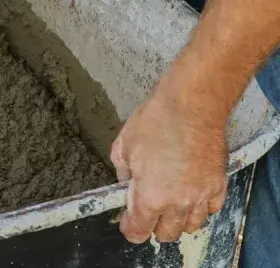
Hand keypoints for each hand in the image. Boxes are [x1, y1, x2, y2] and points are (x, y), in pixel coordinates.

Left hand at [111, 77, 226, 242]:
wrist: (191, 107)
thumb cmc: (155, 122)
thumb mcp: (123, 146)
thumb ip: (122, 172)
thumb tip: (126, 183)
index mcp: (150, 196)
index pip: (138, 231)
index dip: (130, 228)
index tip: (127, 221)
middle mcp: (178, 203)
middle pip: (166, 234)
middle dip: (154, 226)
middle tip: (148, 210)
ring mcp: (201, 196)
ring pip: (190, 226)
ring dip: (178, 220)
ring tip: (170, 204)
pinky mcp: (218, 186)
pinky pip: (210, 210)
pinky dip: (200, 208)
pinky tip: (191, 195)